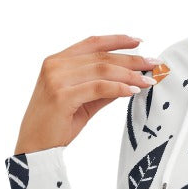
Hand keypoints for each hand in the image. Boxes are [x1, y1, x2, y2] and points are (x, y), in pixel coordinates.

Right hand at [13, 33, 160, 155]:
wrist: (34, 148)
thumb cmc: (56, 125)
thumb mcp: (83, 101)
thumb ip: (103, 88)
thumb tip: (130, 79)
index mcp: (56, 61)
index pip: (92, 43)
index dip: (117, 40)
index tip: (139, 42)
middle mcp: (55, 66)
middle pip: (101, 56)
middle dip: (131, 60)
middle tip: (154, 64)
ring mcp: (56, 80)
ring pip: (102, 70)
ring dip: (129, 74)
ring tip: (148, 80)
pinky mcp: (62, 96)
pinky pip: (98, 88)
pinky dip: (119, 88)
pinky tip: (133, 90)